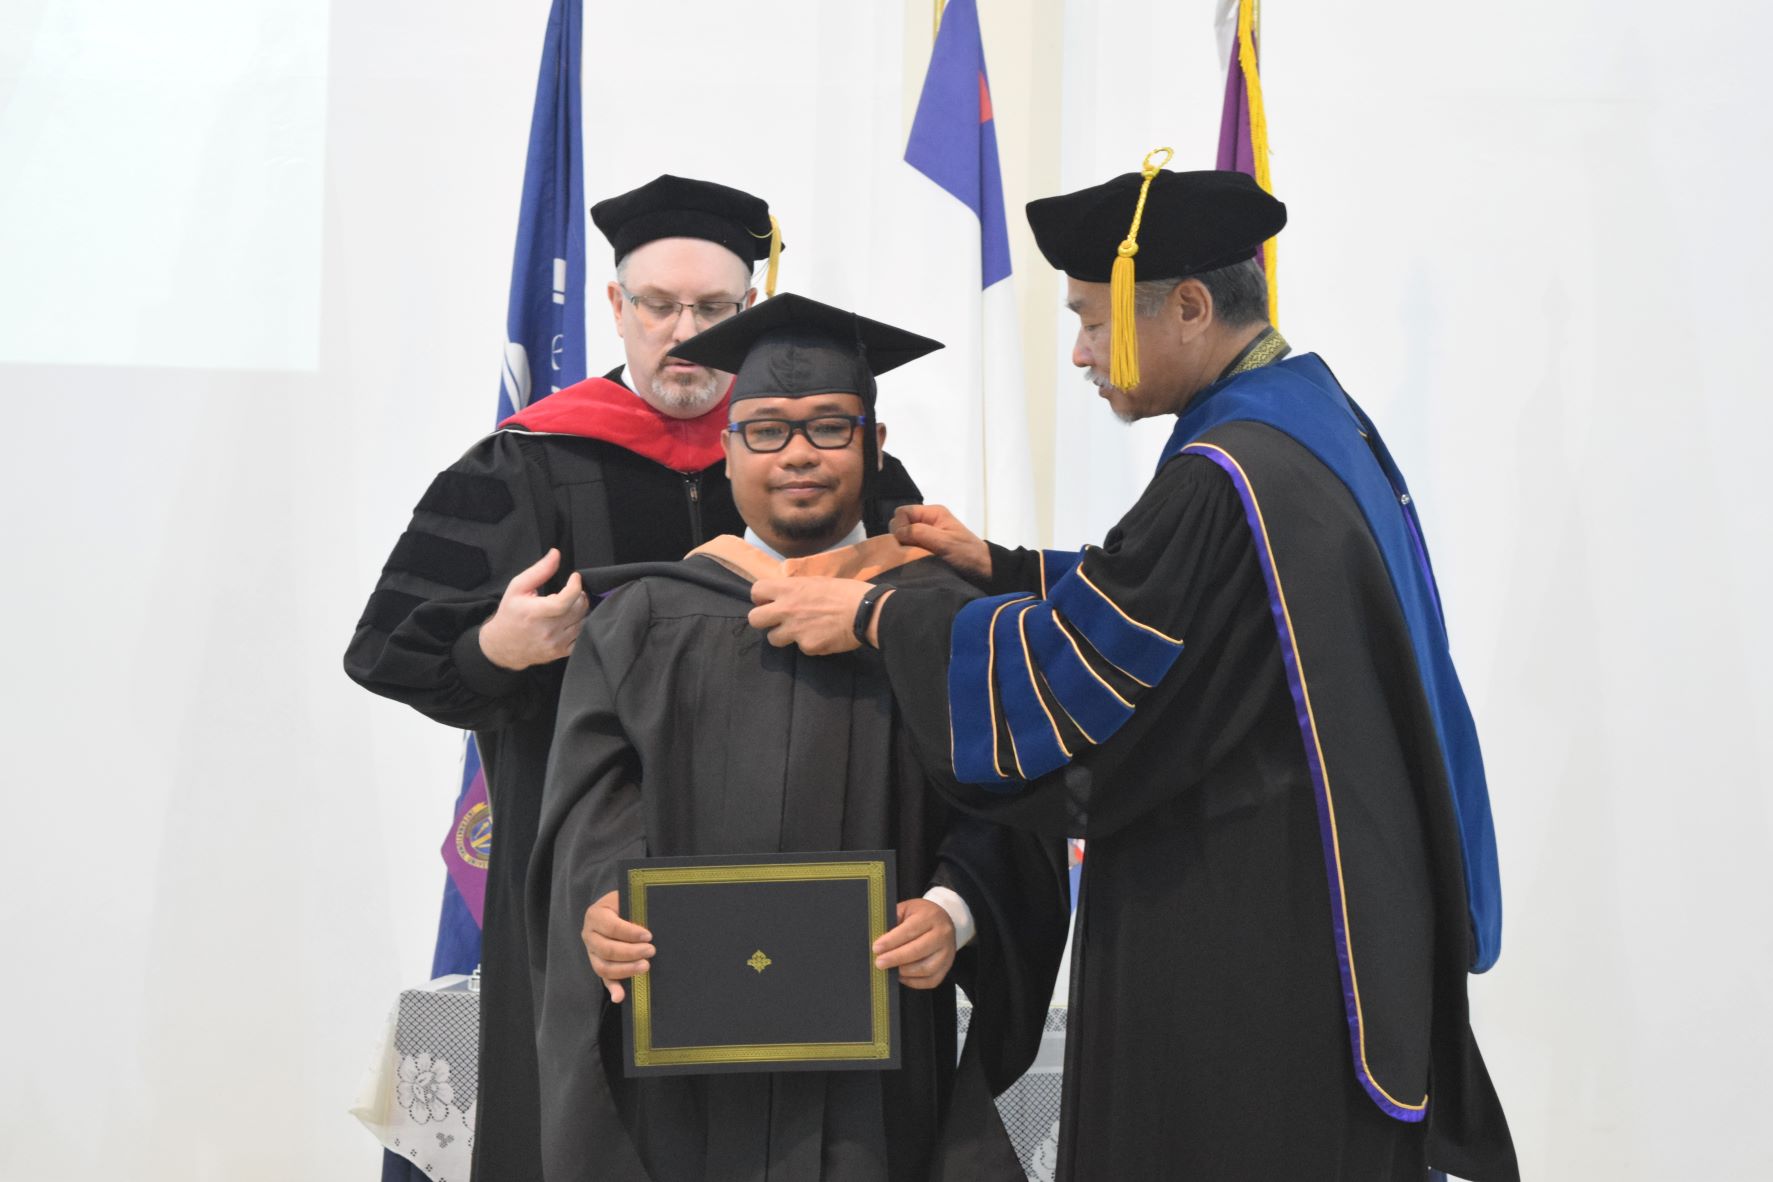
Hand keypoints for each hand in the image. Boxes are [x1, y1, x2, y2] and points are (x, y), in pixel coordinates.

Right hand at [477, 548, 588, 670]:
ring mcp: (556, 644)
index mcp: (536, 613)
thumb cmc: (510, 614)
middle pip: (579, 609)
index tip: (575, 577)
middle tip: (572, 592)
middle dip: (579, 596)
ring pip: (583, 623)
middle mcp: (548, 630)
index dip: (575, 586)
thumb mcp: (517, 587)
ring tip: (570, 605)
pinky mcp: (561, 653)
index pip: (566, 600)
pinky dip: (581, 627)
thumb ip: (539, 570)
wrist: (502, 645)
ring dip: (581, 611)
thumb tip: (556, 554)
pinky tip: (572, 621)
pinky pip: (582, 638)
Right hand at [581, 890, 653, 1003]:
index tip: (649, 936)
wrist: (613, 907)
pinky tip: (620, 996)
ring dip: (626, 970)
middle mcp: (588, 934)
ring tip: (646, 966)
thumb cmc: (625, 903)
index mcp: (595, 915)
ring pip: (604, 966)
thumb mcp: (627, 900)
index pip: (612, 927)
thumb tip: (648, 928)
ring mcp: (591, 952)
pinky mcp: (597, 964)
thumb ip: (634, 910)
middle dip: (631, 952)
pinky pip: (604, 978)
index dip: (631, 933)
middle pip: (607, 949)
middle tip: (651, 951)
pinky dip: (612, 988)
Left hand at [748, 576, 876, 654]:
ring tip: (802, 631)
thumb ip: (797, 589)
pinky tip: (823, 637)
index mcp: (789, 589)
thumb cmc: (845, 592)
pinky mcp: (808, 647)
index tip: (770, 602)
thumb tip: (786, 595)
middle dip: (763, 621)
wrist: (866, 612)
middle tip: (778, 620)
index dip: (761, 598)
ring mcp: (795, 631)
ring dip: (784, 636)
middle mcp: (786, 610)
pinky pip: (801, 648)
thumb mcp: (817, 582)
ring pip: (773, 639)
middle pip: (755, 619)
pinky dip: (809, 644)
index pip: (756, 591)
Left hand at [873, 898, 956, 988]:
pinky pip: (931, 980)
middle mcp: (942, 934)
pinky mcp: (947, 967)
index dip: (891, 941)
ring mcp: (947, 952)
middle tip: (879, 963)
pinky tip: (902, 976)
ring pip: (925, 968)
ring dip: (904, 972)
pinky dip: (914, 982)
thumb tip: (877, 938)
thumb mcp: (906, 909)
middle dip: (895, 958)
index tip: (876, 948)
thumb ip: (893, 921)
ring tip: (890, 969)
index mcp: (930, 917)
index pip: (909, 930)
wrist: (943, 919)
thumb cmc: (921, 915)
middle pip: (918, 951)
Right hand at [890, 505, 990, 581]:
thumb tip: (898, 533)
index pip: (903, 512)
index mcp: (933, 513)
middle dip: (901, 537)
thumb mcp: (944, 542)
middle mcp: (927, 521)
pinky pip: (909, 547)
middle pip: (900, 523)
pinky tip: (914, 561)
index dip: (900, 526)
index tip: (905, 542)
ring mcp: (926, 534)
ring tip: (913, 558)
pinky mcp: (926, 547)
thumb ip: (920, 533)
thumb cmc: (966, 554)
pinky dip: (909, 553)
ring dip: (905, 547)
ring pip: (903, 536)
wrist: (983, 570)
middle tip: (910, 552)